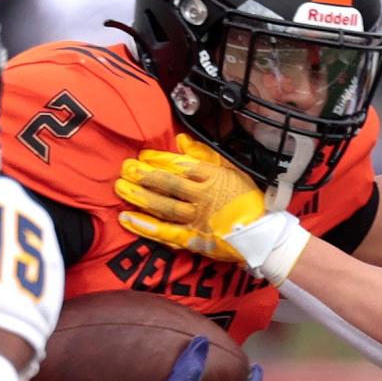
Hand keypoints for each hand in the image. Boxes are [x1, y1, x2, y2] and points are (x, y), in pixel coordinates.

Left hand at [118, 133, 311, 285]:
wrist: (262, 234)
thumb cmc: (247, 200)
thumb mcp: (231, 171)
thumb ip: (205, 155)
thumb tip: (182, 141)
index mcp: (213, 178)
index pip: (181, 165)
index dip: (159, 159)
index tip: (143, 154)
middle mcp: (203, 197)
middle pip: (169, 184)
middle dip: (144, 175)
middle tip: (125, 168)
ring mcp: (197, 219)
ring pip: (164, 206)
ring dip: (139, 197)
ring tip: (120, 188)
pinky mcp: (192, 239)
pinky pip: (165, 233)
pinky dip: (145, 226)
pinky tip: (127, 218)